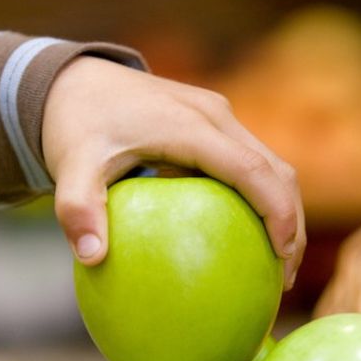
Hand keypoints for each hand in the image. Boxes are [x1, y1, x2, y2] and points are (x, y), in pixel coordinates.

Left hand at [42, 56, 305, 289]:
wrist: (72, 81)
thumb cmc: (74, 124)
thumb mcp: (69, 165)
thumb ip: (77, 209)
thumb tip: (91, 258)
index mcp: (192, 126)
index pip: (253, 170)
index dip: (277, 213)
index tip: (282, 257)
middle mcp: (215, 116)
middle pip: (277, 170)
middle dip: (291, 223)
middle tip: (283, 279)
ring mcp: (218, 117)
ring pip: (271, 166)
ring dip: (282, 212)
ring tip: (276, 267)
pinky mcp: (213, 124)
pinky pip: (250, 164)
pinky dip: (261, 200)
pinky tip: (246, 241)